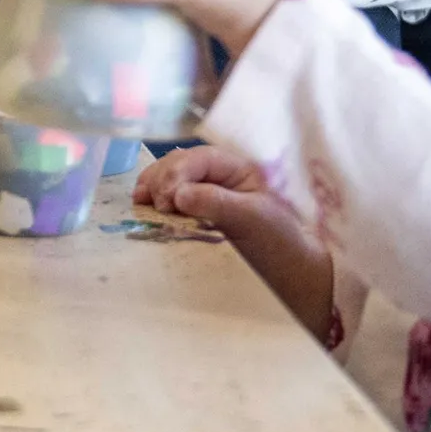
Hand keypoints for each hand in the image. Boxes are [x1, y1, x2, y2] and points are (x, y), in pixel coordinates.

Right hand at [137, 144, 334, 335]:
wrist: (289, 273)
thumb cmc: (279, 242)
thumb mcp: (253, 219)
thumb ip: (217, 202)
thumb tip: (178, 193)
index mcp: (239, 168)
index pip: (200, 158)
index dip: (178, 173)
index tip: (166, 199)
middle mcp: (220, 175)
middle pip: (180, 163)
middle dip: (163, 179)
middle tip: (156, 205)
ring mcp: (206, 193)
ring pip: (171, 177)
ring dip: (153, 186)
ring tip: (141, 201)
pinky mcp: (196, 212)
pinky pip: (170, 197)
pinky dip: (154, 199)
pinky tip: (143, 205)